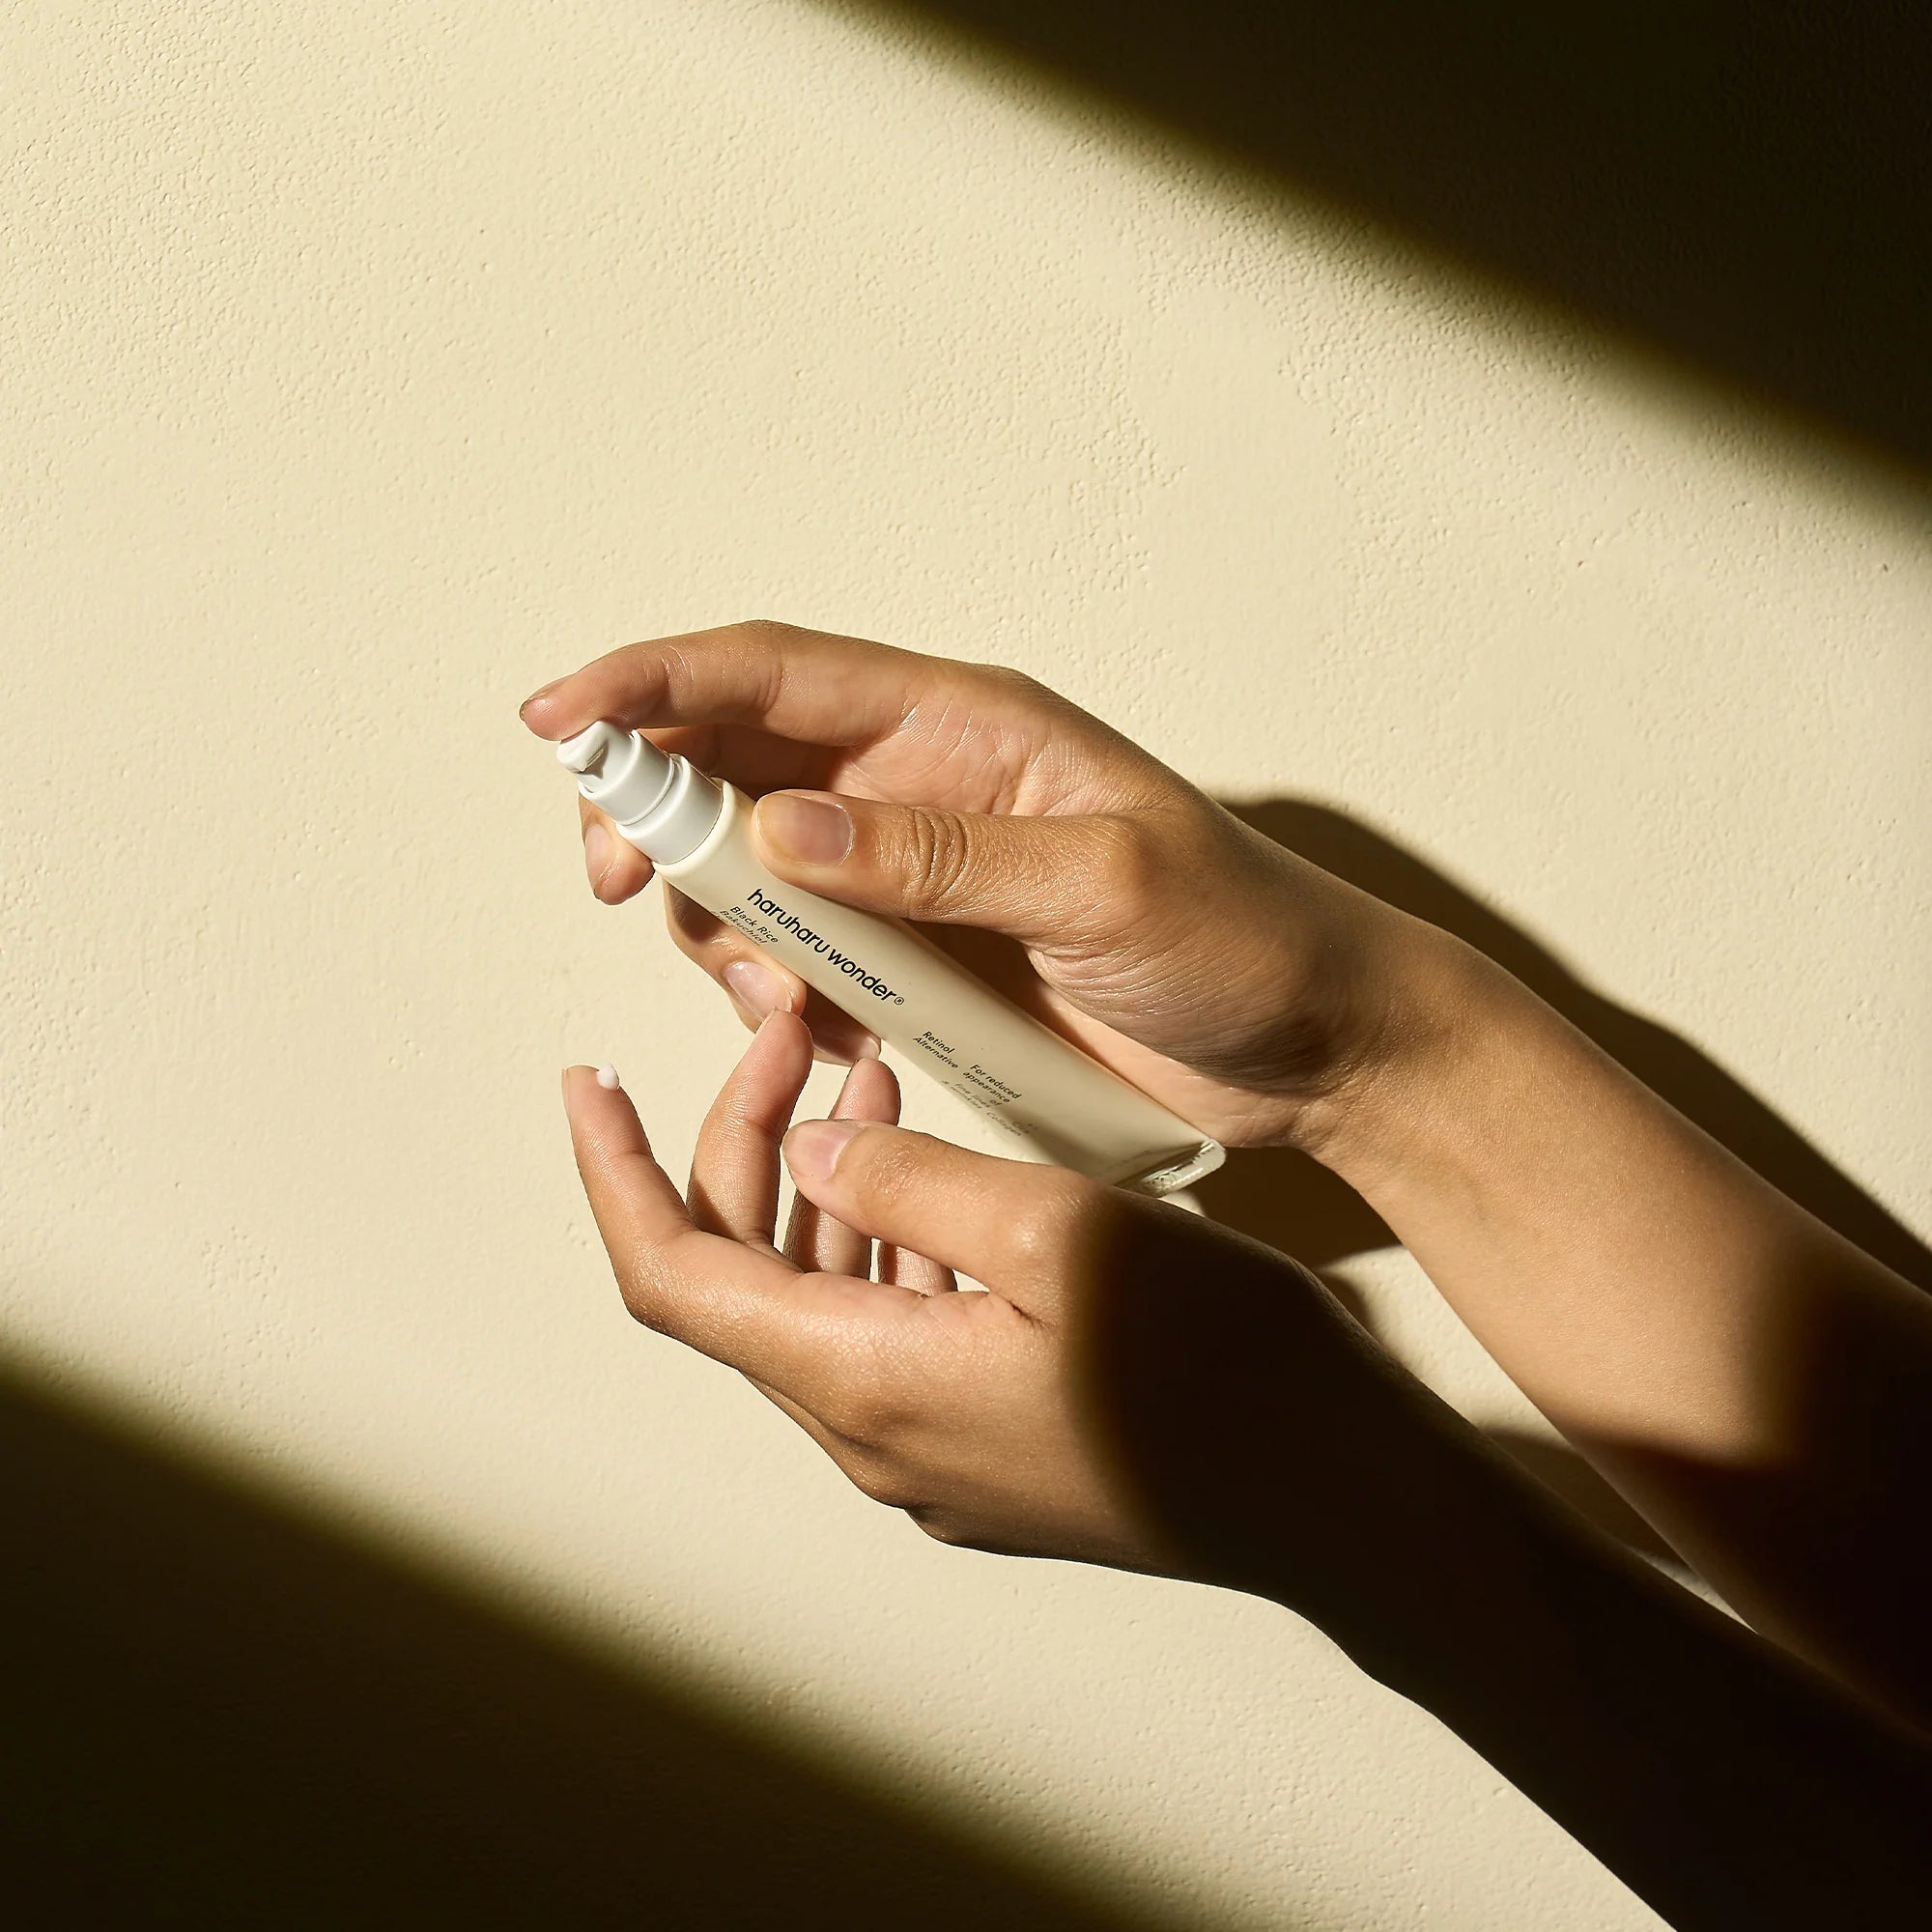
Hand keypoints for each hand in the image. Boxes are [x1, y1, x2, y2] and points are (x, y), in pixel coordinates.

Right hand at [525, 620, 1467, 1152]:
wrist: (1313, 1040)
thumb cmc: (1238, 936)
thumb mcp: (1103, 885)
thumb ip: (938, 855)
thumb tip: (779, 823)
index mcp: (964, 726)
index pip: (774, 673)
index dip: (654, 682)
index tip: (557, 719)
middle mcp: (921, 785)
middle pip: (733, 762)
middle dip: (655, 814)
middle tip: (620, 886)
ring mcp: (914, 876)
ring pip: (751, 870)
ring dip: (720, 927)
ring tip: (778, 1004)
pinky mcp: (921, 959)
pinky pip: (801, 956)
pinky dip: (774, 993)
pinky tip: (822, 1037)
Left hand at [560, 1013, 1501, 1626]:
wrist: (1335, 1502)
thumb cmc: (1220, 1372)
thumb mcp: (1061, 1230)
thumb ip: (912, 1183)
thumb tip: (809, 1158)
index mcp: (865, 1380)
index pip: (674, 1273)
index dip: (614, 1172)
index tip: (587, 1081)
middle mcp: (871, 1434)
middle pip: (741, 1277)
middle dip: (741, 1144)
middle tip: (790, 1035)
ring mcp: (926, 1454)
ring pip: (815, 1299)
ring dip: (814, 1188)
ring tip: (864, 1078)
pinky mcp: (980, 1449)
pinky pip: (884, 1330)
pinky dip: (879, 1238)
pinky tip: (931, 1169)